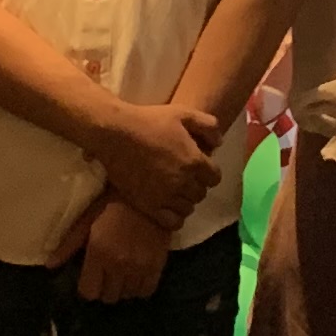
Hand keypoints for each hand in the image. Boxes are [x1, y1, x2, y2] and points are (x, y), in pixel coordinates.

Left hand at [73, 196, 172, 303]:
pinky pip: (147, 290)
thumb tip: (50, 265)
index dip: (88, 288)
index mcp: (99, 253)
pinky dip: (140, 287)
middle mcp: (119, 264)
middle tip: (107, 275)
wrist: (150, 192)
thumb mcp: (87, 219)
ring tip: (122, 275)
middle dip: (105, 289)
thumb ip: (69, 245)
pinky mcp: (158, 264)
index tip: (91, 279)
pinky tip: (137, 276)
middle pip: (108, 297)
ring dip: (123, 288)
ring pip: (127, 295)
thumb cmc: (113, 203)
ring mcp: (140, 266)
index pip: (89, 292)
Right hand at [88, 98, 216, 231]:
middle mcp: (183, 182)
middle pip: (201, 193)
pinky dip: (175, 217)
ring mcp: (166, 196)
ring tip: (175, 192)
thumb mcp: (183, 113)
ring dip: (185, 200)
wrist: (116, 134)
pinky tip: (168, 207)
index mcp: (194, 161)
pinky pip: (172, 222)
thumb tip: (219, 144)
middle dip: (196, 185)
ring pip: (188, 208)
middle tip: (185, 178)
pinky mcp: (148, 205)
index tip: (199, 168)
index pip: (215, 178)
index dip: (208, 173)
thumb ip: (208, 126)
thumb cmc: (150, 120)